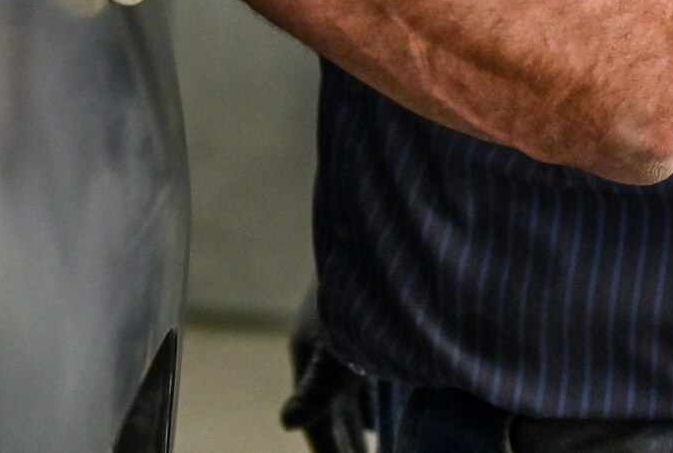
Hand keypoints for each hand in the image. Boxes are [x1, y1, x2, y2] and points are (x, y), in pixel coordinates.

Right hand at [281, 289, 372, 452]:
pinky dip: (373, 407)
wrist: (377, 241)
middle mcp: (323, 359)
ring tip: (376, 451)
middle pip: (333, 419)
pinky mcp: (365, 337)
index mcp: (310, 362)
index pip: (319, 427)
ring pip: (349, 404)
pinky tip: (386, 417)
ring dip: (359, 431)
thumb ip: (315, 390)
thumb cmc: (355, 295)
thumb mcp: (336, 346)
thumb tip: (287, 423)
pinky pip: (364, 385)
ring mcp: (343, 348)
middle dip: (346, 447)